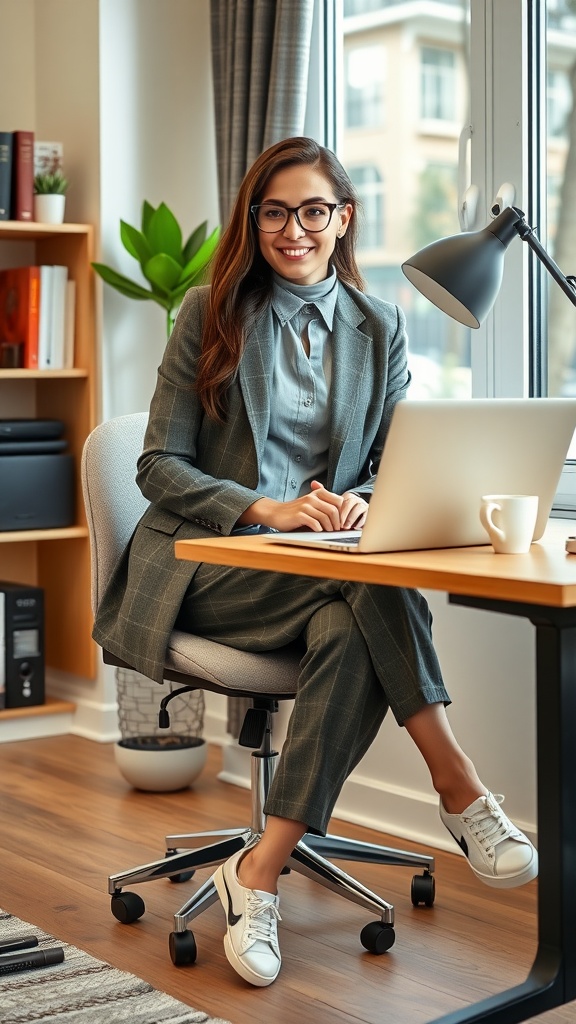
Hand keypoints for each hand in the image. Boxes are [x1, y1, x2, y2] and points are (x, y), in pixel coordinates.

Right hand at [237, 482, 368, 532]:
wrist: (276, 513)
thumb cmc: (296, 512)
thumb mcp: (311, 504)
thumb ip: (325, 505)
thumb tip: (343, 516)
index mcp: (318, 493)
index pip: (338, 501)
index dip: (344, 513)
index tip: (344, 523)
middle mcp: (313, 497)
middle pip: (334, 510)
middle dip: (338, 522)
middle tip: (338, 531)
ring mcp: (306, 505)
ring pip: (326, 517)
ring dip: (330, 527)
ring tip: (330, 533)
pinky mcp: (299, 515)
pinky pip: (315, 523)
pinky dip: (319, 529)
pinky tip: (318, 532)